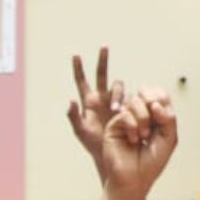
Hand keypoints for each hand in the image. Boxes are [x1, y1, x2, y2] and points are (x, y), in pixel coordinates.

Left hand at [67, 47, 123, 179]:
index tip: (75, 55)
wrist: (112, 153)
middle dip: (103, 60)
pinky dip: (128, 100)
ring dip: (117, 95)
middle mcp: (102, 98)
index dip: (79, 68)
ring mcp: (115, 101)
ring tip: (116, 110)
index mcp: (89, 102)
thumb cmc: (94, 144)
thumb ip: (73, 116)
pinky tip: (127, 109)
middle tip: (103, 46)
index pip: (82, 81)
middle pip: (102, 75)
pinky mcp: (128, 106)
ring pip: (118, 86)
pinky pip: (130, 96)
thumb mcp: (81, 131)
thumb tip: (70, 100)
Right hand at [100, 87, 177, 196]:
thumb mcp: (169, 138)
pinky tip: (133, 139)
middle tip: (155, 117)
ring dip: (144, 117)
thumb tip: (155, 103)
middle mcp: (140, 116)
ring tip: (143, 136)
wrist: (133, 180)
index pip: (159, 96)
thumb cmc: (151, 163)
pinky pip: (125, 114)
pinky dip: (132, 126)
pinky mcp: (114, 126)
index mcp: (155, 118)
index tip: (165, 117)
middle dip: (153, 102)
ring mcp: (126, 120)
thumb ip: (168, 118)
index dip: (162, 98)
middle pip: (147, 94)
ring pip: (135, 102)